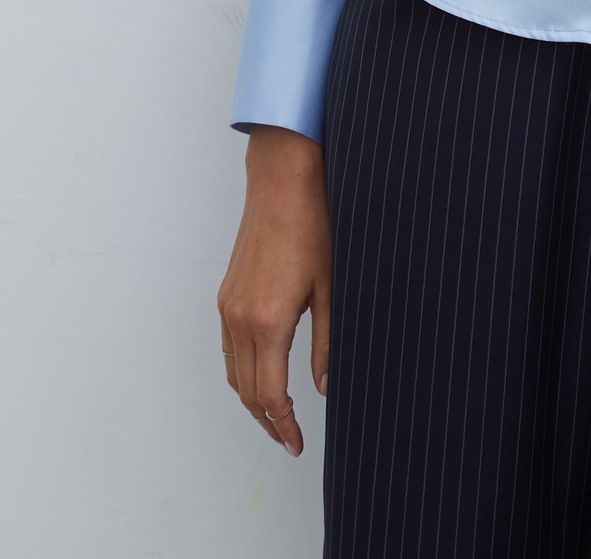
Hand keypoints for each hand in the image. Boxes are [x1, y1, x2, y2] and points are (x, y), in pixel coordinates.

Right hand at [217, 125, 330, 457]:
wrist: (282, 181)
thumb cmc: (312, 224)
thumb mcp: (330, 287)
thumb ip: (327, 342)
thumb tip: (322, 386)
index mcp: (269, 320)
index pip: (269, 395)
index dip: (282, 426)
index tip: (296, 443)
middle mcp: (240, 318)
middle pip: (246, 392)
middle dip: (267, 420)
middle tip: (289, 438)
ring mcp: (227, 306)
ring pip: (232, 372)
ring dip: (252, 399)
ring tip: (277, 415)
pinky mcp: (225, 294)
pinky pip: (227, 348)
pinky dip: (241, 371)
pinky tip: (261, 374)